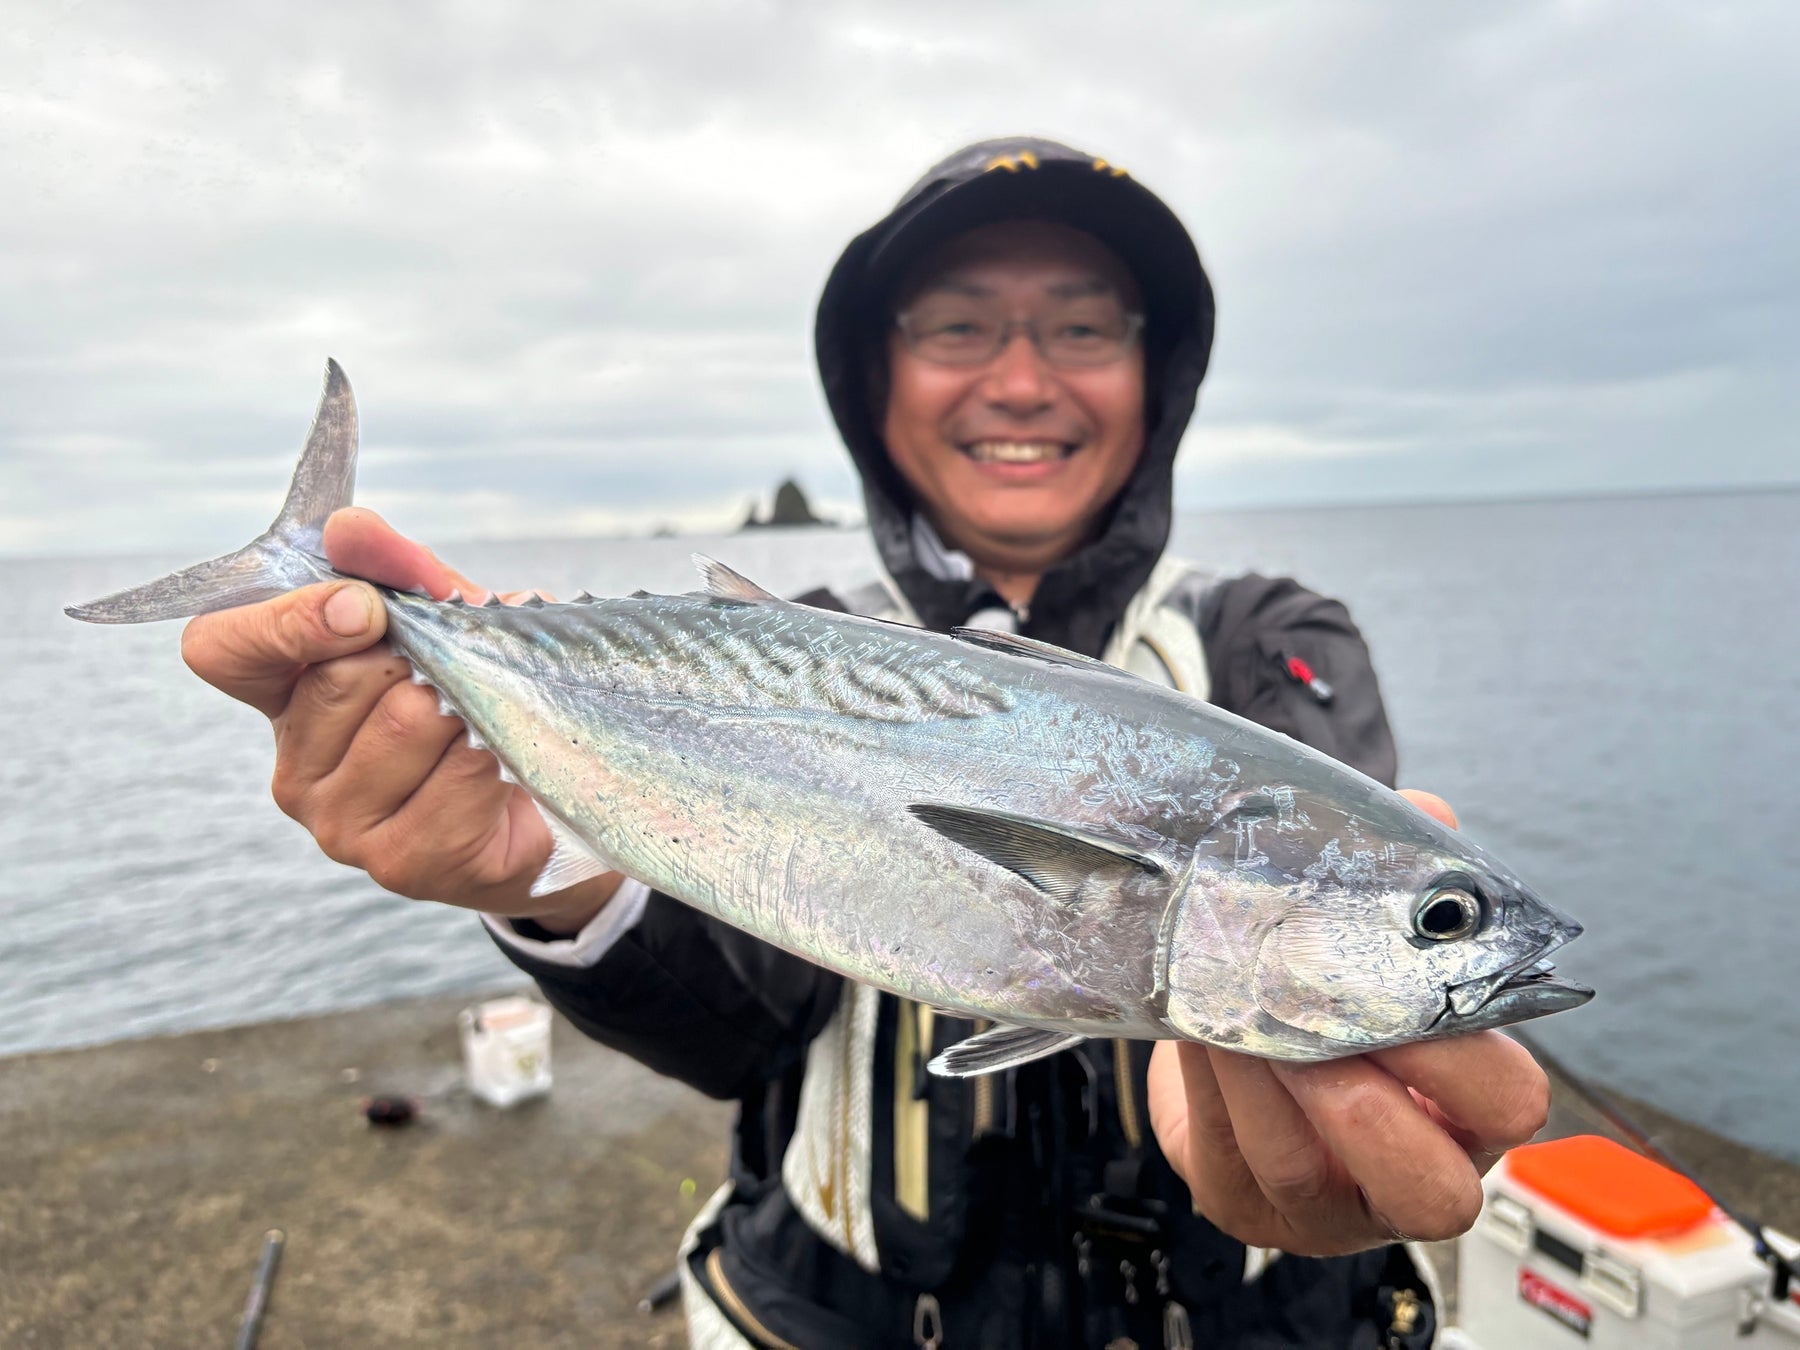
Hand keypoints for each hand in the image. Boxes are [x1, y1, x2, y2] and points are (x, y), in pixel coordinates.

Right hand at [179, 507, 619, 927]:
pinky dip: (498, 753)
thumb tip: (349, 529)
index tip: (363, 607)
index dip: (285, 622)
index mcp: (287, 697)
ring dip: (467, 705)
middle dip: (418, 658)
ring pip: (404, 724)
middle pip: (339, 681)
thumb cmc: (484, 702)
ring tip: (486, 719)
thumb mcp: (449, 624)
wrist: (554, 799)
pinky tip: (504, 763)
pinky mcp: (403, 862)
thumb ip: (400, 572)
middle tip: (458, 673)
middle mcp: (297, 767)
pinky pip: (459, 775)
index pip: (223, 649)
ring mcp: (342, 825)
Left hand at [1146, 790, 1550, 1254]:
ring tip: (1236, 1014)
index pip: (1512, 1102)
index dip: (1467, 1059)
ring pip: (1305, 1173)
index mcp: (1472, 1109)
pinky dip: (1211, 1087)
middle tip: (1321, 1033)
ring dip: (1266, 1085)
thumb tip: (1426, 814)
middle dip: (1370, 1111)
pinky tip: (1198, 1029)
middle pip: (1434, 1192)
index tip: (1405, 989)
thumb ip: (1402, 872)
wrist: (1234, 1030)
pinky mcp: (1245, 1206)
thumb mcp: (1370, 930)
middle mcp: (1413, 1177)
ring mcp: (1327, 1209)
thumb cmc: (1327, 986)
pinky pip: (1228, 1159)